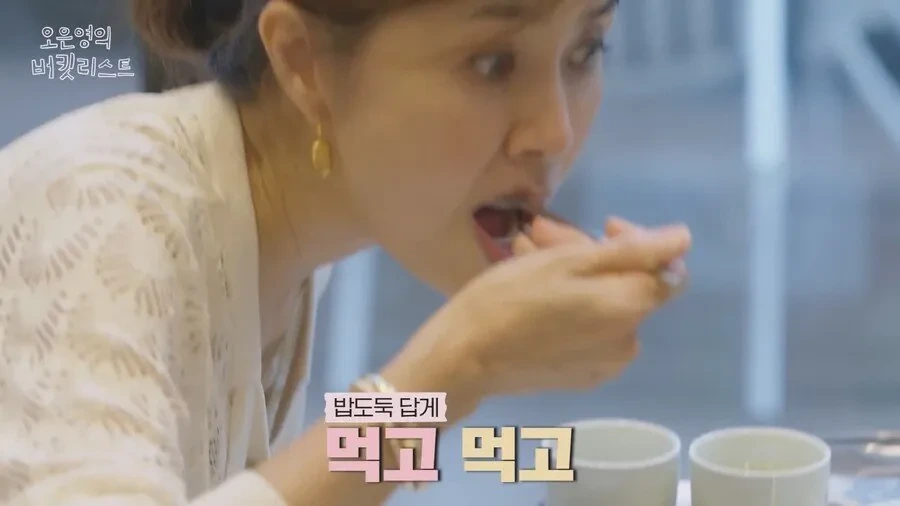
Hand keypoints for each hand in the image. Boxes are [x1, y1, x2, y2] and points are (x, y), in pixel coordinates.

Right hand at [400, 224, 690, 411]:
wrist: (464, 357)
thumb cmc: (509, 298)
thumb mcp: (567, 261)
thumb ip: (633, 251)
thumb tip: (683, 239)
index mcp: (630, 307)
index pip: (668, 267)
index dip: (639, 241)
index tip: (602, 228)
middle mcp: (629, 340)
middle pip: (628, 284)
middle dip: (592, 255)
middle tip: (541, 235)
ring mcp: (606, 363)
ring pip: (604, 304)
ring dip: (575, 276)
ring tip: (527, 257)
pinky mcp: (582, 376)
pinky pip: (590, 330)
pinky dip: (570, 307)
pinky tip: (532, 293)